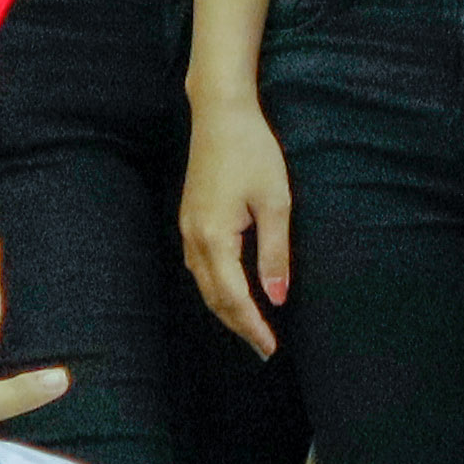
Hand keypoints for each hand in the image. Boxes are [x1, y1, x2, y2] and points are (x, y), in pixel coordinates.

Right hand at [179, 98, 292, 354]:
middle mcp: (193, 238)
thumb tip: (277, 299)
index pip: (233, 297)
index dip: (252, 326)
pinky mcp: (190, 219)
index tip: (270, 349)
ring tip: (251, 328)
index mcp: (214, 237)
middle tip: (264, 349)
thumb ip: (275, 254)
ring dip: (226, 309)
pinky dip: (216, 288)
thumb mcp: (275, 202)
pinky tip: (232, 292)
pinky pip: (200, 267)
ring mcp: (187, 228)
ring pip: (203, 284)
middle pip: (213, 298)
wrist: (220, 114)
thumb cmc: (253, 152)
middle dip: (239, 325)